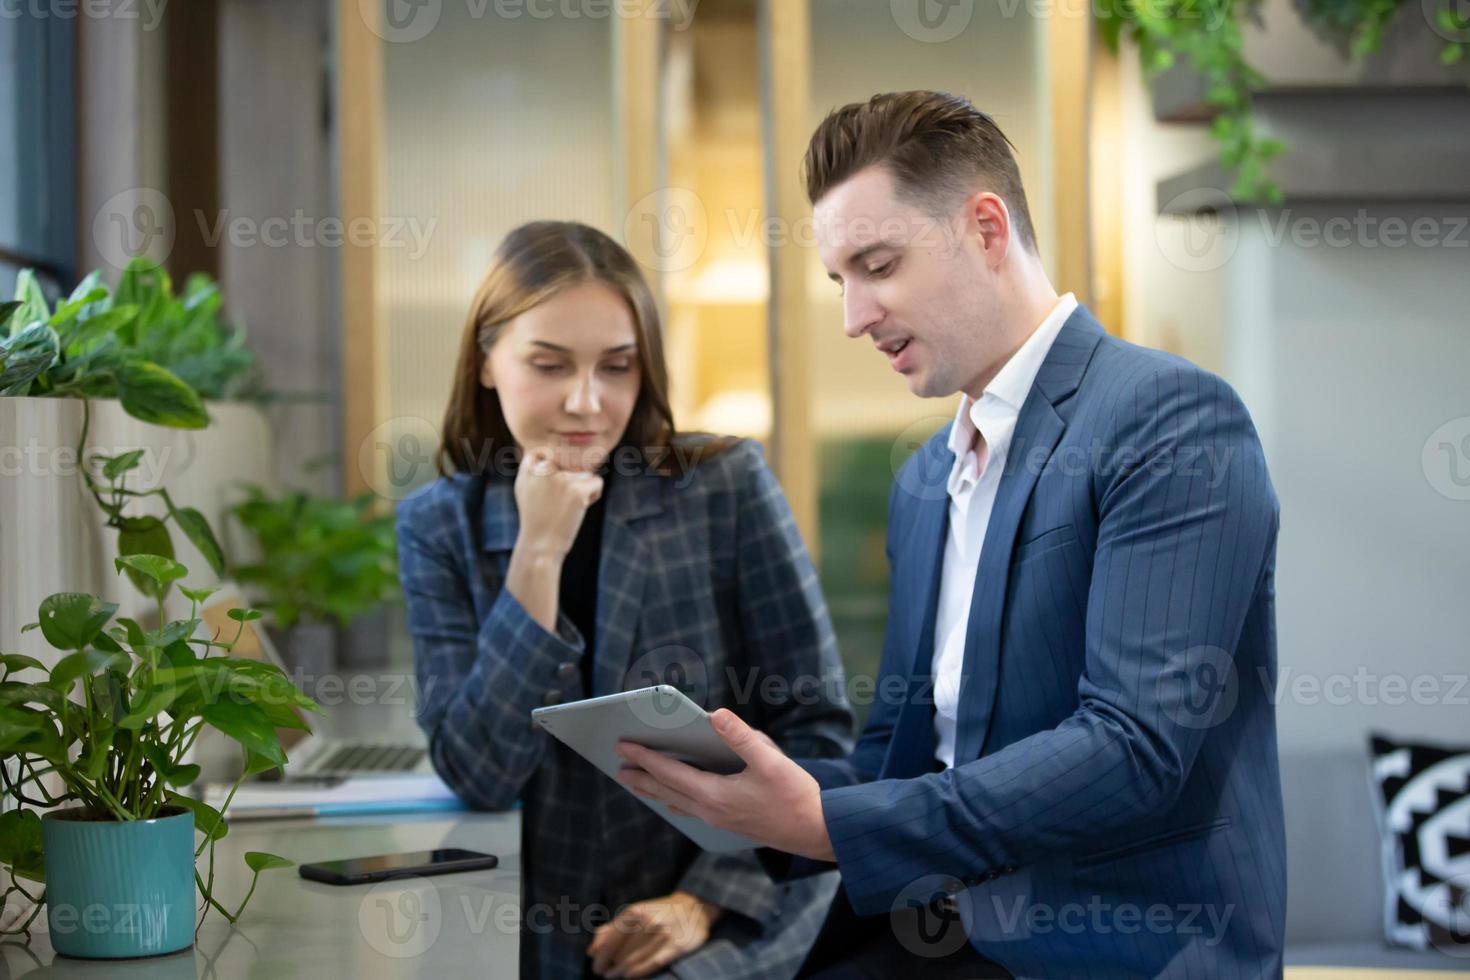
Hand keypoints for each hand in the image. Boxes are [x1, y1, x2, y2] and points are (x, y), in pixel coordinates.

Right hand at [513, 446, 603, 557]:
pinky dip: (594, 495)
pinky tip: (581, 508)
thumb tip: (549, 451)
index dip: (557, 461)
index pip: (547, 450)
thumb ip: (534, 468)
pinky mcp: (577, 490)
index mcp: (529, 468)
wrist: (540, 545)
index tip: (557, 478)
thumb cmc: (536, 519)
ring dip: (583, 486)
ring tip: (569, 505)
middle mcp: (544, 470)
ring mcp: (561, 479)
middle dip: (572, 476)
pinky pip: (596, 482)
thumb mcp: (526, 489)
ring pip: (584, 472)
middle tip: (563, 498)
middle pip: (570, 460)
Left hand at [586, 890, 721, 977]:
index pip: (611, 940)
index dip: (601, 956)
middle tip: (604, 974)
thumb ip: (611, 930)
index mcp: (635, 912)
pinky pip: (654, 963)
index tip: (596, 967)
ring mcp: (663, 934)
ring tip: (613, 976)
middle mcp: (649, 922)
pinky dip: (639, 972)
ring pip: (636, 960)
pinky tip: (629, 977)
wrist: (695, 907)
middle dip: (610, 966)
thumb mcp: (635, 913)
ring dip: (621, 972)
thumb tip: (592, 950)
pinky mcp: (677, 946)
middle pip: (622, 952)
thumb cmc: (659, 912)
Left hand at [615, 709, 834, 861]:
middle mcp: (711, 810)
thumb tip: (716, 714)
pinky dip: (674, 800)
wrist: (815, 831)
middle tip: (618, 767)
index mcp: (716, 794)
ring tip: (637, 783)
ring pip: (677, 802)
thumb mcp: (771, 761)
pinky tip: (673, 800)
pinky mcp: (729, 823)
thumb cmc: (795, 795)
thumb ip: (742, 737)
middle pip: (667, 791)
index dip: (646, 757)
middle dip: (641, 777)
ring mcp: (719, 820)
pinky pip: (691, 809)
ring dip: (655, 791)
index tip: (623, 746)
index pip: (671, 772)